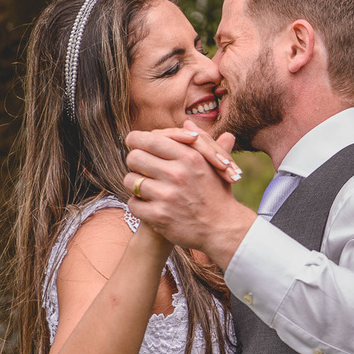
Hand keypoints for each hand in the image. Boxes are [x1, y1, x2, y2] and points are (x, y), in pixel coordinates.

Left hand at [124, 128, 256, 267]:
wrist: (223, 229)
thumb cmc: (217, 194)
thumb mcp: (215, 165)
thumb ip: (202, 142)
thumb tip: (188, 123)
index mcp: (189, 156)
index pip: (147, 139)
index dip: (137, 142)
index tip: (140, 149)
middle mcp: (177, 174)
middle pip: (133, 157)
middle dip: (136, 165)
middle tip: (145, 172)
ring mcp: (167, 196)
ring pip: (130, 181)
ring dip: (136, 186)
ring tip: (149, 191)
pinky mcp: (159, 216)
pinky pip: (133, 204)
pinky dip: (139, 206)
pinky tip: (151, 207)